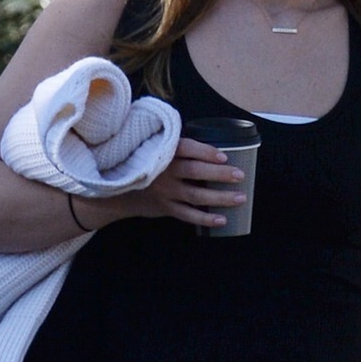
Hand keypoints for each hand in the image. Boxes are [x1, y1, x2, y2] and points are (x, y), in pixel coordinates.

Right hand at [108, 138, 244, 229]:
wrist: (119, 190)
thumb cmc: (146, 163)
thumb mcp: (154, 147)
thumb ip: (176, 145)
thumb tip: (210, 141)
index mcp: (164, 151)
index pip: (187, 148)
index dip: (206, 152)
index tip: (224, 157)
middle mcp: (164, 171)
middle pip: (196, 172)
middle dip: (219, 174)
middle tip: (240, 175)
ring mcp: (165, 191)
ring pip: (196, 195)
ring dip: (220, 198)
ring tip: (240, 197)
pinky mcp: (165, 207)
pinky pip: (188, 215)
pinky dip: (205, 219)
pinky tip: (222, 220)